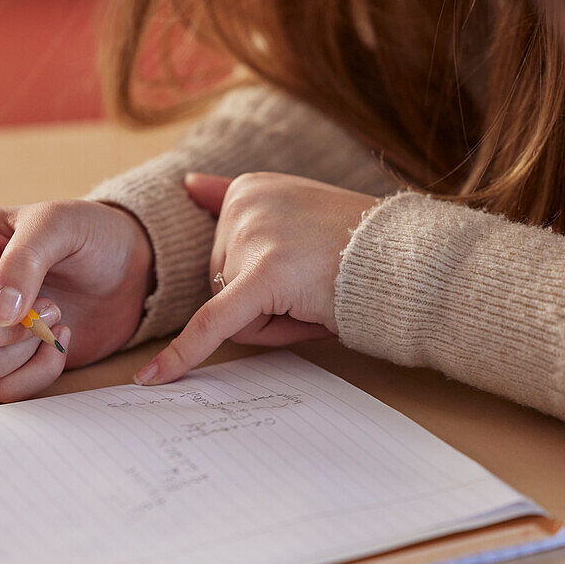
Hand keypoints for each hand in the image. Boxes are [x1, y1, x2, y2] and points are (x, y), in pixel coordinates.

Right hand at [0, 199, 152, 401]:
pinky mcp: (8, 365)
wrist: (131, 271)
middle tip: (44, 304)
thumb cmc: (89, 235)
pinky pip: (1, 390)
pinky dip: (36, 372)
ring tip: (59, 316)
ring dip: (21, 346)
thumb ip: (24, 260)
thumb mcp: (57, 225)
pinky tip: (62, 343)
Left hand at [134, 172, 379, 385]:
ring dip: (275, 324)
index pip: (227, 261)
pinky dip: (185, 355)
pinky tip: (153, 378)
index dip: (265, 285)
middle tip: (318, 289)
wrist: (411, 263)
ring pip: (232, 315)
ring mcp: (254, 237)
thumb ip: (235, 200)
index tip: (304, 270)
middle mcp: (246, 204)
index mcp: (249, 189)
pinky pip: (213, 325)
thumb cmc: (358, 250)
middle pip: (224, 289)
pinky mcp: (263, 274)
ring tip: (320, 297)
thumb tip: (185, 184)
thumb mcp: (294, 213)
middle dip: (266, 307)